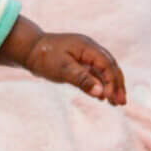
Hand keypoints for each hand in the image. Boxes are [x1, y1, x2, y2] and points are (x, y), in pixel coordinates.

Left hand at [0, 18, 126, 104]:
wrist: (28, 49)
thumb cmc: (44, 57)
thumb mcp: (62, 69)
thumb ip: (82, 80)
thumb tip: (101, 93)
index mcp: (87, 47)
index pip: (106, 64)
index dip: (111, 82)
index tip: (111, 98)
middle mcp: (90, 48)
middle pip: (111, 66)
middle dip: (117, 84)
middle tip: (121, 103)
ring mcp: (86, 54)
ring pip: (105, 70)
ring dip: (111, 85)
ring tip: (116, 103)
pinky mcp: (80, 61)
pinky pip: (95, 72)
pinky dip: (101, 84)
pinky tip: (102, 96)